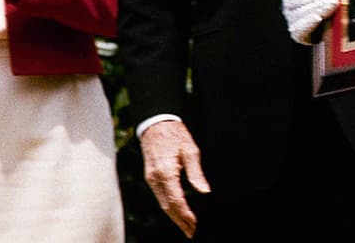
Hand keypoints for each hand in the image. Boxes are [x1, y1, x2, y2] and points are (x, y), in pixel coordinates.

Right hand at [140, 119, 209, 238]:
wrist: (155, 123)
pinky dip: (168, 207)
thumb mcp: (190, 150)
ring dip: (173, 217)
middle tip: (192, 232)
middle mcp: (155, 179)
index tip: (195, 225)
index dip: (186, 215)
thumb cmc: (175, 134)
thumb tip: (204, 192)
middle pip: (167, 207)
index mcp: (165, 173)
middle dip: (180, 221)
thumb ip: (196, 173)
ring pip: (162, 203)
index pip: (176, 201)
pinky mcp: (150, 177)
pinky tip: (176, 212)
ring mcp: (150, 179)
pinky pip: (159, 196)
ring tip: (186, 226)